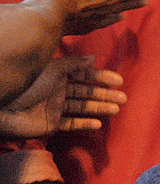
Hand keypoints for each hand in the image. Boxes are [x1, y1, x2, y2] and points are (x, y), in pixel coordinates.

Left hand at [0, 58, 123, 137]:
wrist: (4, 107)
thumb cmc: (27, 85)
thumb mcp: (52, 69)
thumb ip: (73, 65)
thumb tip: (93, 59)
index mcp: (57, 76)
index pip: (84, 76)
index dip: (101, 78)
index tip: (118, 81)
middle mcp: (58, 91)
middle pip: (86, 92)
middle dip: (105, 95)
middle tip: (123, 98)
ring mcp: (55, 108)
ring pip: (82, 108)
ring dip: (99, 108)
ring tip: (116, 109)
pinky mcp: (52, 124)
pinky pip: (71, 124)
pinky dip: (84, 124)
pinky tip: (98, 124)